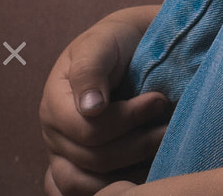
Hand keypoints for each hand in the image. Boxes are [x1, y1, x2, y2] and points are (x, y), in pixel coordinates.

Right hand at [40, 6, 171, 195]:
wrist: (128, 46)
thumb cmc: (115, 42)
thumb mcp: (101, 43)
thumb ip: (90, 70)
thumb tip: (90, 108)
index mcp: (54, 103)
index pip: (89, 130)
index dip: (128, 119)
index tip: (159, 99)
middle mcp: (54, 135)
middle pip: (94, 159)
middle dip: (139, 142)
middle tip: (168, 124)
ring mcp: (65, 156)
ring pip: (90, 184)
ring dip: (131, 171)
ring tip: (160, 149)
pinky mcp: (80, 170)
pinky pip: (85, 192)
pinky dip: (113, 188)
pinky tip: (141, 176)